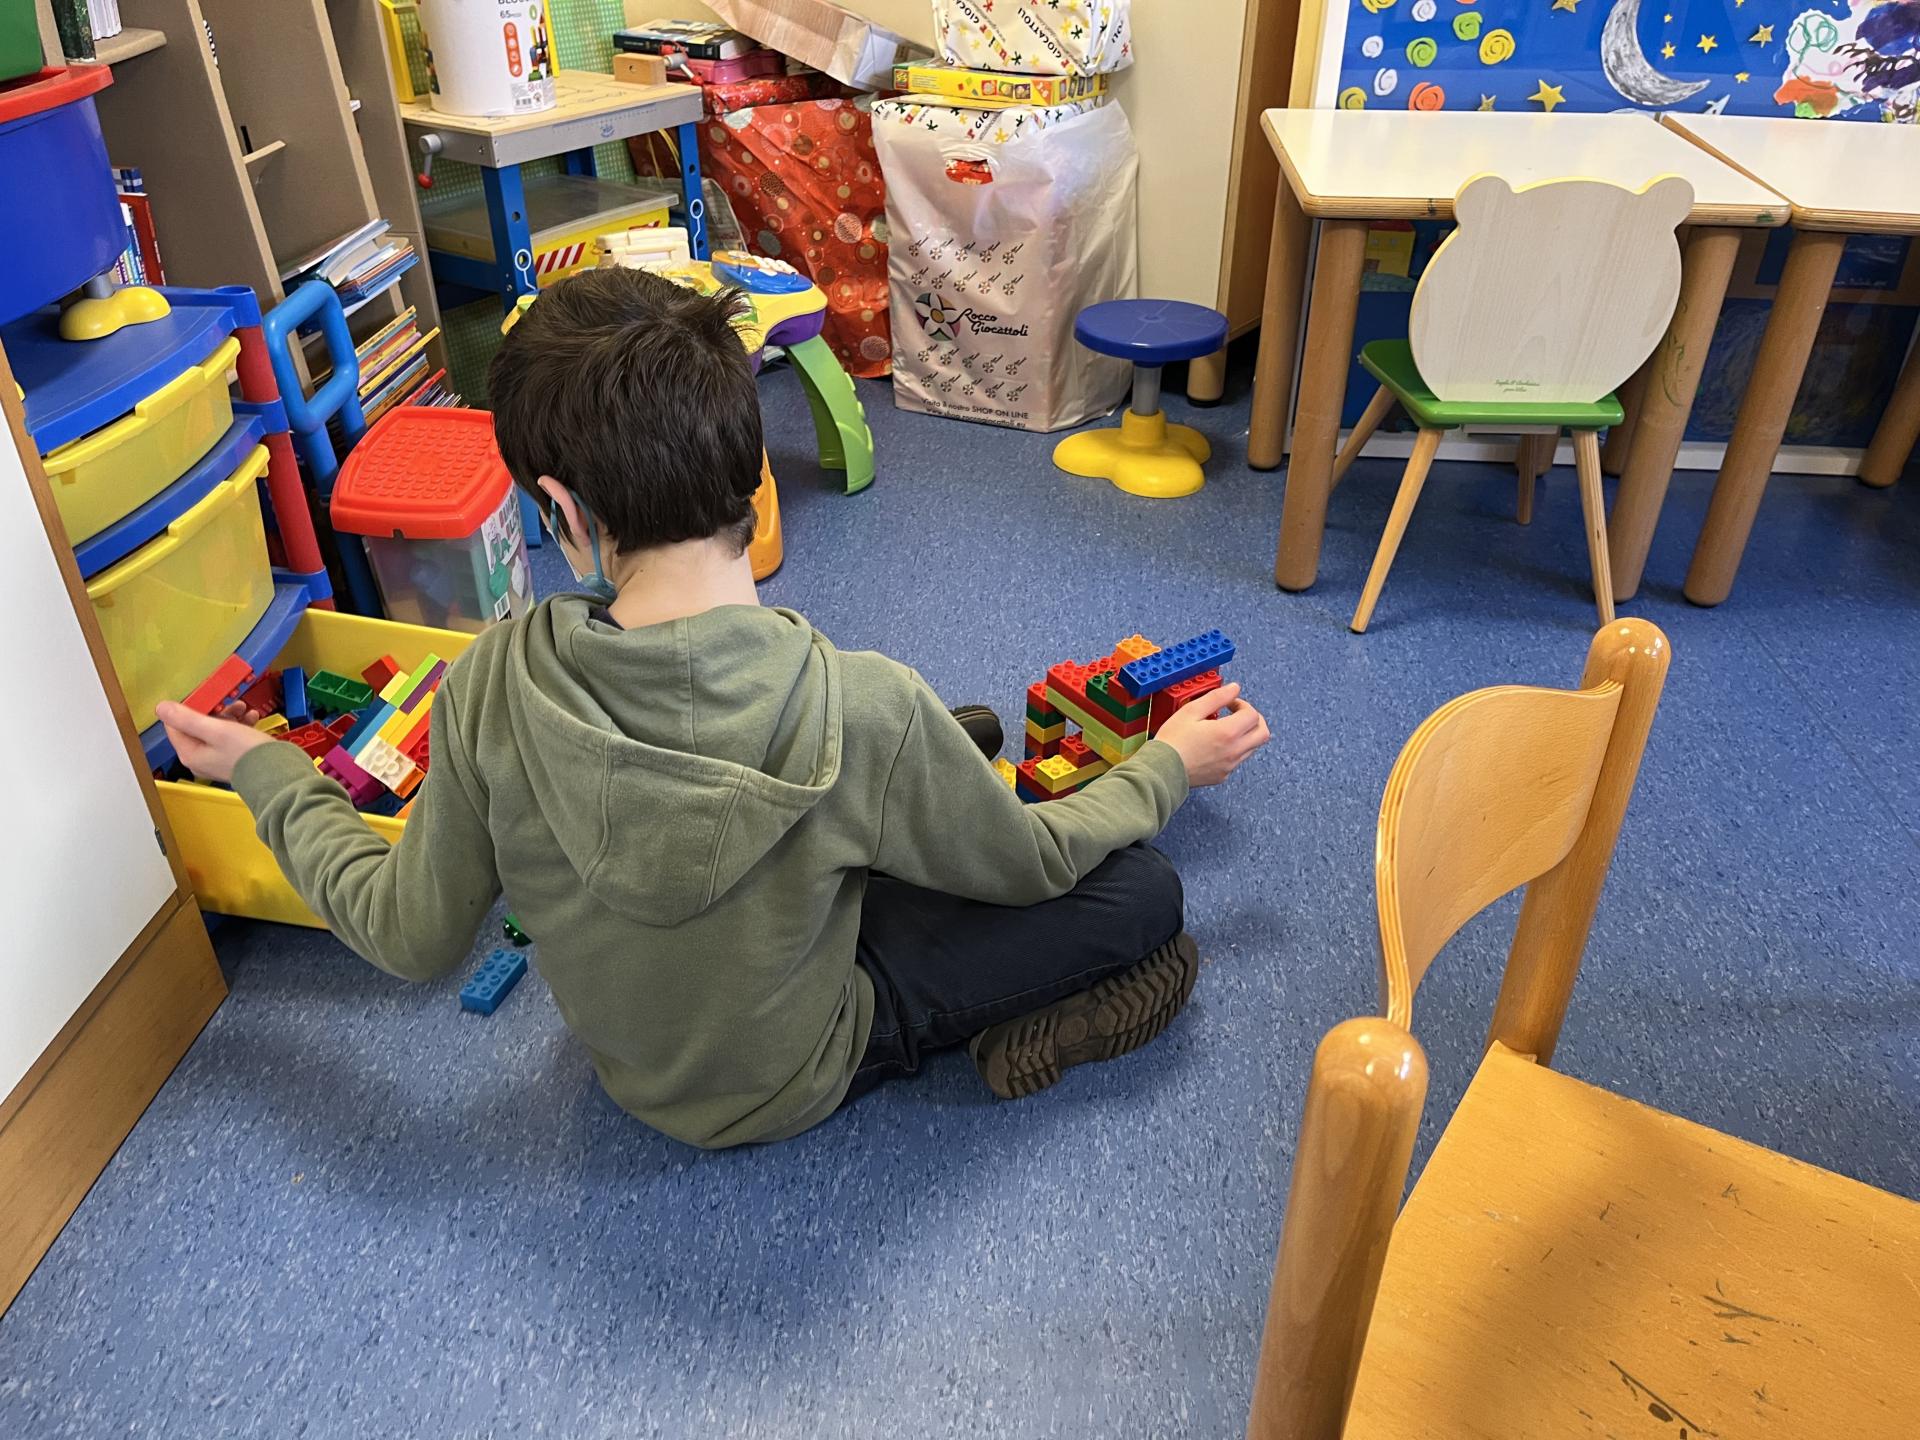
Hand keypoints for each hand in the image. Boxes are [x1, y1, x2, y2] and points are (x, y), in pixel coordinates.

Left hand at [155, 700, 274, 782]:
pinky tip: (251, 718)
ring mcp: (216, 760)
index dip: (189, 708)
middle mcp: (200, 759)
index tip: (205, 698)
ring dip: (229, 715)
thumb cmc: (247, 754)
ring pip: (215, 730)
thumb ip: (187, 718)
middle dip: (214, 710)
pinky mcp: (232, 759)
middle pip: (197, 727)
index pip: (176, 725)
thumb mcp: (216, 730)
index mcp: (190, 753)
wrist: (277, 774)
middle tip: (228, 702)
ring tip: (243, 708)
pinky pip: (230, 737)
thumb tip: (162, 708)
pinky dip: (238, 725)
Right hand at [1153, 682, 1269, 787]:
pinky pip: (1237, 760)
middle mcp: (1234, 751)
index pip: (1252, 714)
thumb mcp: (1192, 710)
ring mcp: (1229, 765)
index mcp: (1228, 732)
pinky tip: (1215, 745)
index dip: (1243, 704)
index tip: (1230, 703)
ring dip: (1245, 735)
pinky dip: (1233, 749)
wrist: (1161, 770)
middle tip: (1240, 715)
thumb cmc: (1173, 741)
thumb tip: (1234, 688)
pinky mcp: (1222, 775)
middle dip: (1254, 720)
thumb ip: (1217, 697)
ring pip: (1252, 747)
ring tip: (1225, 729)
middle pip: (1262, 733)